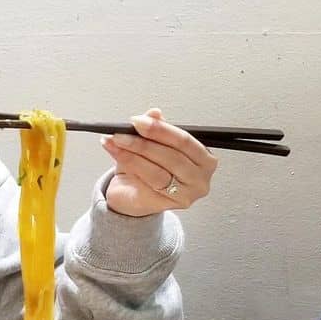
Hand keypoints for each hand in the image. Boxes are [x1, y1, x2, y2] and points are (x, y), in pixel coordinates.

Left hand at [100, 108, 216, 216]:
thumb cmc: (150, 169)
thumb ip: (157, 129)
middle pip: (172, 157)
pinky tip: (116, 153)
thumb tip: (154, 113)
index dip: (161, 130)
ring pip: (157, 172)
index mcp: (204, 160)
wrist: (133, 196)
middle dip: (143, 142)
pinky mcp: (164, 206)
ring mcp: (184, 196)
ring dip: (132, 154)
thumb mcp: (155, 144)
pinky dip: (128, 166)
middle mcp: (199, 180)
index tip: (138, 121)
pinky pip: (144, 185)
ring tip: (115, 142)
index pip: (185, 141)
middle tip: (122, 132)